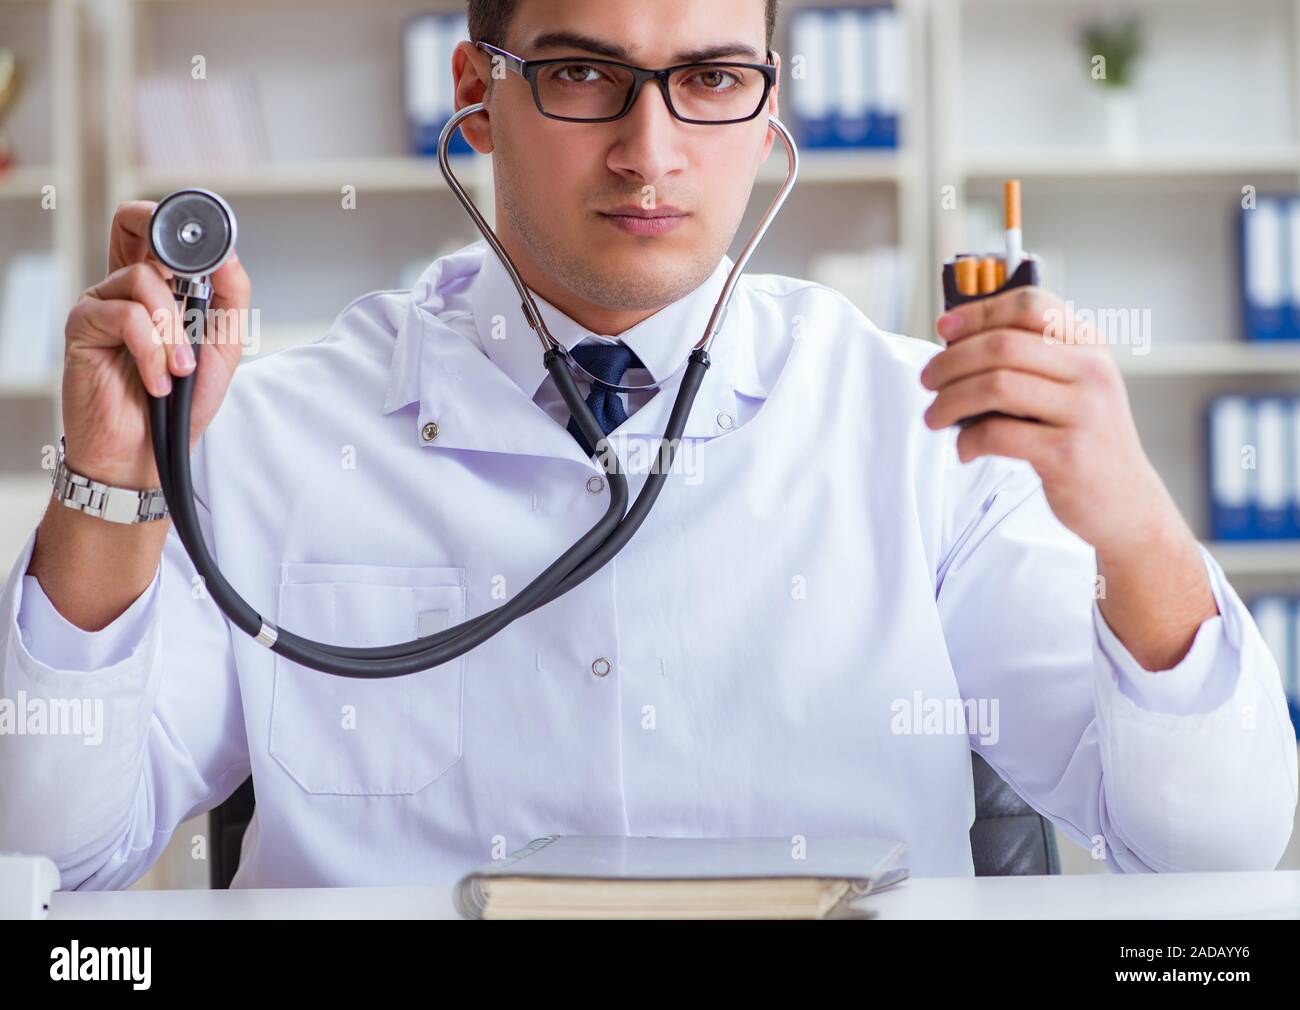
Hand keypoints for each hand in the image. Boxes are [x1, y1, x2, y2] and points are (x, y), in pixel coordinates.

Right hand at [61, 200, 250, 489]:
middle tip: (190, 290)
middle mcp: (128, 288)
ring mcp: (104, 303)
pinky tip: (157, 382)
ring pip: (145, 281)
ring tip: (179, 371)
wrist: (152, 454)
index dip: (180, 223)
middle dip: (163, 242)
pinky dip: (153, 353)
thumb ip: (231, 298)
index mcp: (162, 288)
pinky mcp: (83, 326)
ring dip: (174, 333)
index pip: (160, 230)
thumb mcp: (223, 347)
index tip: (212, 249)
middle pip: (131, 222)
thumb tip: (228, 254)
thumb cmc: (182, 404)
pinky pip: (127, 318)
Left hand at [918, 285, 1173, 556]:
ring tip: (935, 417)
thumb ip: (1029, 362)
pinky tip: (966, 450)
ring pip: (996, 385)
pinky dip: (969, 441)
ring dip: (950, 401)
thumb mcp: (1072, 388)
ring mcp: (1083, 411)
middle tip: (927, 381)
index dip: (979, 313)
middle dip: (950, 362)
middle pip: (1001, 345)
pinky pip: (999, 434)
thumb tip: (955, 345)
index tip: (945, 330)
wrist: (1126, 502)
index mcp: (1088, 346)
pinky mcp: (1067, 453)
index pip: (1030, 306)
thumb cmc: (1083, 441)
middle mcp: (1091, 371)